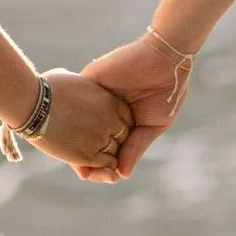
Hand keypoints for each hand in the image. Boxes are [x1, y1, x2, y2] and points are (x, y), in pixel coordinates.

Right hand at [32, 70, 134, 175]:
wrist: (30, 103)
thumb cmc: (45, 88)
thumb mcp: (73, 79)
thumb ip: (83, 85)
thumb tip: (76, 82)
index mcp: (109, 99)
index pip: (126, 117)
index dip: (116, 124)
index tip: (103, 126)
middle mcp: (109, 119)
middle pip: (123, 136)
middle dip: (112, 140)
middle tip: (97, 143)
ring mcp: (100, 137)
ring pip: (116, 153)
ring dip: (106, 155)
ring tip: (89, 153)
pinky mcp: (87, 154)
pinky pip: (106, 165)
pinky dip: (102, 167)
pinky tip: (89, 162)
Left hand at [78, 33, 192, 179]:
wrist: (165, 59)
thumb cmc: (166, 92)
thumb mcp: (153, 125)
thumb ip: (135, 148)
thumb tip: (122, 175)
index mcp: (121, 123)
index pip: (105, 146)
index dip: (99, 163)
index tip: (96, 176)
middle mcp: (105, 112)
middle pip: (87, 137)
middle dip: (83, 156)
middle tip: (84, 173)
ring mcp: (95, 97)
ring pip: (76, 122)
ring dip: (72, 140)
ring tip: (75, 159)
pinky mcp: (89, 82)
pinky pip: (72, 100)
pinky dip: (69, 117)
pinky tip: (69, 136)